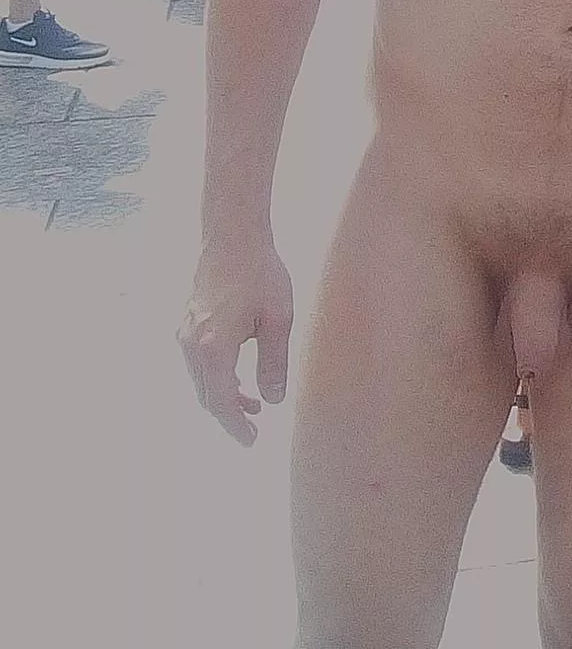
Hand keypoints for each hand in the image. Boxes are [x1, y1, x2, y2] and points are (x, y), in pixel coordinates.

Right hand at [180, 234, 295, 445]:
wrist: (232, 238)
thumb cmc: (260, 274)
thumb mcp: (278, 319)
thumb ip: (275, 362)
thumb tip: (275, 399)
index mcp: (214, 348)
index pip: (221, 402)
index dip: (235, 426)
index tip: (252, 441)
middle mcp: (191, 346)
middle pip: (207, 396)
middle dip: (229, 416)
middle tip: (254, 430)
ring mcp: (184, 335)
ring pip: (202, 381)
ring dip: (224, 396)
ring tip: (254, 404)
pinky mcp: (186, 325)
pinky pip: (198, 365)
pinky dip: (217, 378)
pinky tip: (239, 377)